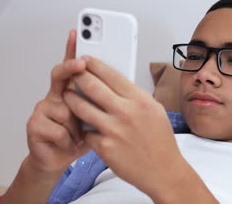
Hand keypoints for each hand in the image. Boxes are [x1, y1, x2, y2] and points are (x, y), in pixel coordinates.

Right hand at [25, 30, 90, 174]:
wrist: (58, 159)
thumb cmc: (81, 136)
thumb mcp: (97, 117)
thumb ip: (101, 101)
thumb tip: (122, 86)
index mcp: (70, 91)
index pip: (72, 67)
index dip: (72, 48)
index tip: (76, 33)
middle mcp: (56, 95)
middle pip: (61, 75)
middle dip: (71, 68)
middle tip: (81, 64)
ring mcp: (43, 108)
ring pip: (64, 108)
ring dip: (75, 126)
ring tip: (77, 135)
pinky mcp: (34, 124)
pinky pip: (58, 128)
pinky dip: (67, 139)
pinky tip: (67, 144)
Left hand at [63, 55, 185, 197]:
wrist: (164, 171)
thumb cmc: (160, 140)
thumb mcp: (154, 110)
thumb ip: (134, 96)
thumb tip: (115, 83)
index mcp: (140, 100)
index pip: (110, 74)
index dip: (94, 65)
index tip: (85, 60)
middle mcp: (126, 112)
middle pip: (91, 86)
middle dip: (77, 77)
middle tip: (71, 74)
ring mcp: (114, 130)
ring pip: (81, 107)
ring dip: (71, 99)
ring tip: (67, 95)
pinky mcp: (105, 148)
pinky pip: (86, 132)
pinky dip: (83, 128)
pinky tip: (81, 125)